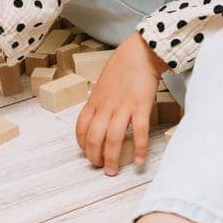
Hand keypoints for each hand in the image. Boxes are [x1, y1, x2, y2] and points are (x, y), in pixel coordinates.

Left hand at [75, 34, 165, 174]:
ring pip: (113, 138)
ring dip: (112, 158)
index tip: (87, 153)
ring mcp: (123, 107)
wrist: (140, 52)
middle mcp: (106, 106)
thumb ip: (101, 102)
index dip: (82, 144)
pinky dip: (139, 149)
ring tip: (113, 171)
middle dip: (95, 157)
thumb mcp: (103, 84)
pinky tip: (140, 161)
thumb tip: (100, 117)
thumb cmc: (122, 67)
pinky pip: (139, 132)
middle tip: (100, 168)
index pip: (81, 128)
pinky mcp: (141, 106)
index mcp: (95, 101)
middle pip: (94, 137)